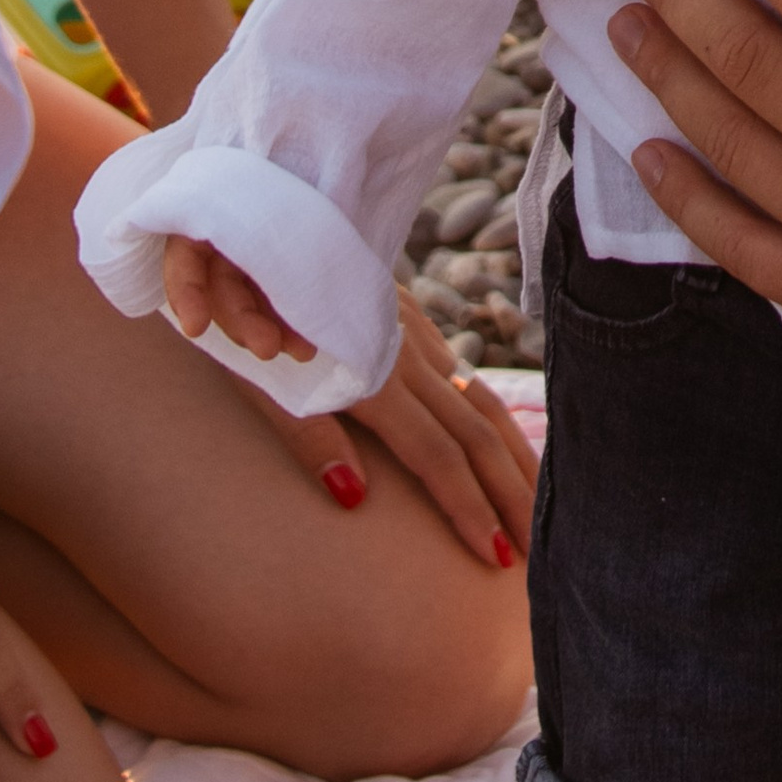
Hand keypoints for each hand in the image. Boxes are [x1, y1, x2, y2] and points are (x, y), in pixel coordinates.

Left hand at [162, 237, 535, 570]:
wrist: (260, 221)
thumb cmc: (243, 312)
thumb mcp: (260, 378)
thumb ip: (309, 435)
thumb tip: (353, 498)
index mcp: (373, 377)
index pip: (436, 457)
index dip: (468, 510)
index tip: (499, 559)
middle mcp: (404, 356)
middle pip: (474, 435)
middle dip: (510, 496)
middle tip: (539, 556)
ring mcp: (410, 335)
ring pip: (477, 403)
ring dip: (509, 458)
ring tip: (533, 504)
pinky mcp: (404, 319)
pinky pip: (461, 375)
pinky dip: (488, 416)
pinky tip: (494, 435)